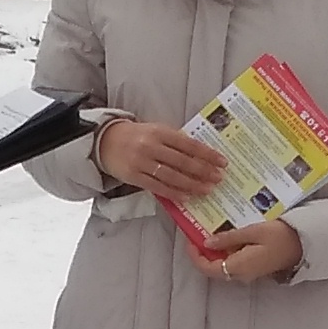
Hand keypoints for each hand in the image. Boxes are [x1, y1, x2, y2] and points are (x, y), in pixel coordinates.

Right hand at [97, 119, 223, 201]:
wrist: (105, 141)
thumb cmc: (136, 136)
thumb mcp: (155, 130)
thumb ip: (175, 141)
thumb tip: (200, 155)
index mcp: (160, 131)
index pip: (189, 144)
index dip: (207, 154)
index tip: (222, 162)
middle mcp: (151, 146)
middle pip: (182, 161)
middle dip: (203, 171)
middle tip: (218, 178)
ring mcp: (141, 162)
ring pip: (171, 176)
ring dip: (192, 184)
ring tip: (207, 190)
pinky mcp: (134, 176)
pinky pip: (157, 187)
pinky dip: (173, 193)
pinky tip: (186, 197)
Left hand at [189, 218, 302, 285]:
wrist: (304, 244)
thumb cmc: (280, 236)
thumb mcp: (252, 232)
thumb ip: (228, 238)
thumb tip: (206, 242)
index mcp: (238, 266)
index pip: (207, 268)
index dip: (195, 255)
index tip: (190, 239)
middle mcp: (241, 274)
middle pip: (213, 267)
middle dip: (203, 251)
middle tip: (198, 231)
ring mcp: (248, 273)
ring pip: (223, 264)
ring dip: (215, 250)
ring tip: (211, 229)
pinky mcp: (254, 268)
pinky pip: (234, 261)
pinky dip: (226, 250)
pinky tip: (228, 234)